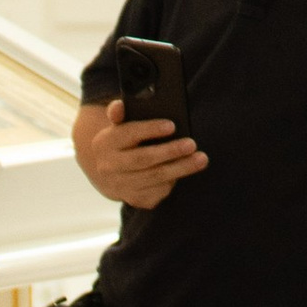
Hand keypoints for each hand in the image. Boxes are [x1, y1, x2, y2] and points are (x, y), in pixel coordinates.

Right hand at [74, 98, 206, 212]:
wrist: (109, 174)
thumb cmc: (121, 143)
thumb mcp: (117, 126)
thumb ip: (120, 114)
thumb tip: (120, 105)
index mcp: (105, 143)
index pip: (128, 134)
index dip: (150, 129)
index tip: (172, 125)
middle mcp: (109, 167)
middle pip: (143, 159)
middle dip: (170, 151)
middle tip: (192, 144)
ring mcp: (121, 186)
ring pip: (155, 178)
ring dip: (181, 168)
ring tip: (201, 159)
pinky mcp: (134, 200)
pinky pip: (159, 192)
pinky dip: (174, 181)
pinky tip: (185, 170)